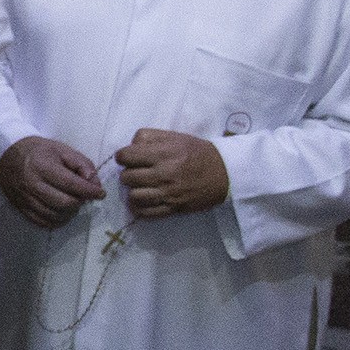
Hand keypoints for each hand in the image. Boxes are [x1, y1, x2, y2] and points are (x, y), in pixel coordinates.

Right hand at [0, 136, 106, 229]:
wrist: (5, 153)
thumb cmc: (37, 150)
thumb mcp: (62, 149)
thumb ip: (82, 164)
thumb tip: (94, 184)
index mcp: (43, 166)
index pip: (72, 185)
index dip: (90, 191)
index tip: (100, 193)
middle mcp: (32, 184)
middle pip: (65, 203)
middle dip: (80, 202)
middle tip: (83, 196)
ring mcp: (24, 198)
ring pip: (55, 215)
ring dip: (70, 212)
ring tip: (72, 202)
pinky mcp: (20, 207)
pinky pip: (42, 222)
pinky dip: (56, 220)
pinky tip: (61, 211)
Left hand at [116, 129, 230, 219]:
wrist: (225, 173)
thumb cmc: (197, 152)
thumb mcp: (175, 137)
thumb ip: (149, 137)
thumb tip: (129, 146)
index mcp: (164, 153)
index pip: (126, 156)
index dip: (123, 156)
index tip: (129, 158)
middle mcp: (164, 174)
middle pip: (127, 177)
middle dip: (128, 173)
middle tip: (138, 172)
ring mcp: (168, 193)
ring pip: (133, 196)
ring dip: (134, 190)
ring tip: (142, 186)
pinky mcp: (173, 208)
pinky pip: (145, 213)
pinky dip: (140, 207)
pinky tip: (144, 200)